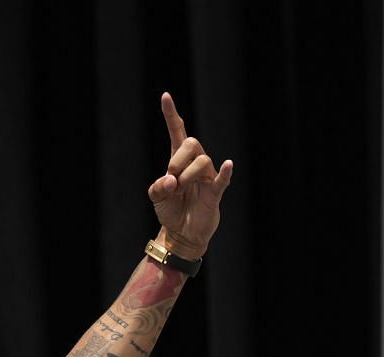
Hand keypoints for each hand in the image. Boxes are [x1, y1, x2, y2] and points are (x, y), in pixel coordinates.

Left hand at [147, 92, 232, 259]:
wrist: (180, 233)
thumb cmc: (170, 210)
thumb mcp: (156, 197)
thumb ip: (157, 187)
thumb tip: (170, 181)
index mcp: (178, 160)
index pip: (177, 132)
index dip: (171, 115)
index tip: (165, 96)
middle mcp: (194, 164)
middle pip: (192, 143)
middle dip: (177, 159)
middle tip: (171, 181)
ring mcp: (206, 177)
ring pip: (202, 162)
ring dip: (187, 176)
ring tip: (180, 191)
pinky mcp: (215, 192)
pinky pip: (222, 179)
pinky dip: (225, 172)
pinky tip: (228, 164)